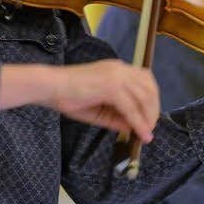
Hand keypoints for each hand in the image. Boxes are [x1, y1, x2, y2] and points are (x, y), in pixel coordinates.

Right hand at [45, 60, 159, 142]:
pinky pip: (131, 108)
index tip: (149, 118)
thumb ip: (115, 117)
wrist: (49, 86)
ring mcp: (116, 76)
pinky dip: (138, 122)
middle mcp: (120, 69)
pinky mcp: (111, 86)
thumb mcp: (97, 109)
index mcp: (116, 69)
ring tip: (146, 133)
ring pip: (144, 97)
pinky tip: (141, 134)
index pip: (145, 80)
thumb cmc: (67, 96)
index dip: (151, 100)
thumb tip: (132, 128)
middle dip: (153, 110)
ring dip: (149, 117)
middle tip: (149, 128)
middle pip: (149, 88)